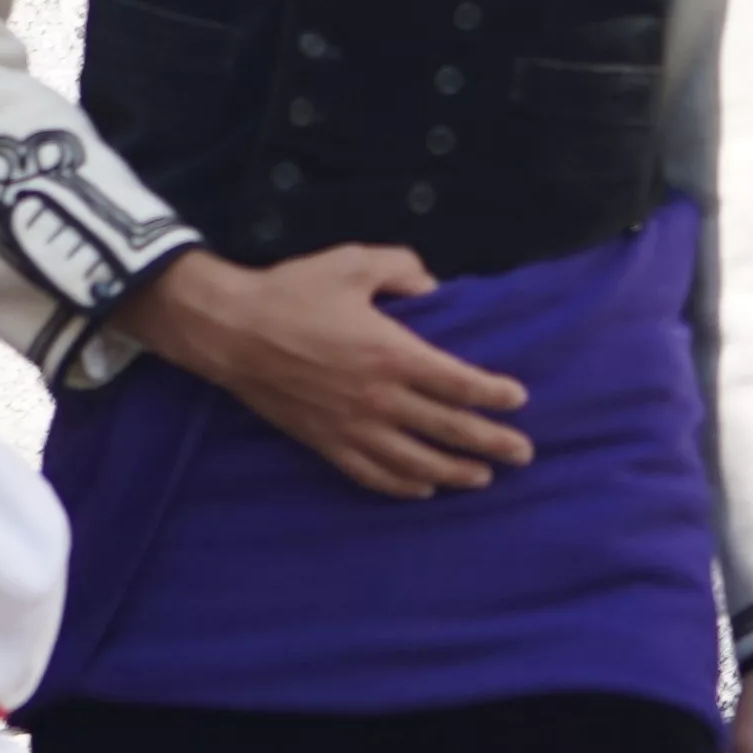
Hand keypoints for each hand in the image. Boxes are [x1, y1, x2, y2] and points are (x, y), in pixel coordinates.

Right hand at [122, 246, 532, 495]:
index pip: (459, 383)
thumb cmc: (290, 292)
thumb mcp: (351, 263)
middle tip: (524, 454)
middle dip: (492, 442)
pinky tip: (422, 489)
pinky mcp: (323, 441)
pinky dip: (400, 485)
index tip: (518, 399)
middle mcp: (378, 397)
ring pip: (414, 461)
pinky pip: (370, 472)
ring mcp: (350, 425)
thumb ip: (402, 269)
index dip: (494, 394)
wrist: (228, 330)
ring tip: (481, 478)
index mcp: (392, 353)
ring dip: (454, 472)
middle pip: (449, 429)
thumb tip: (431, 287)